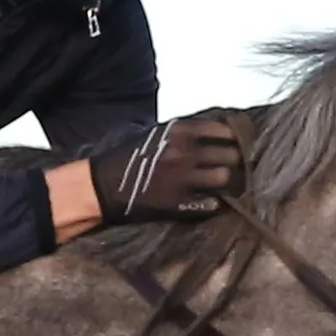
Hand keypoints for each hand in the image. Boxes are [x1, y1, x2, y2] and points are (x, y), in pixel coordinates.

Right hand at [76, 115, 245, 226]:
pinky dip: (213, 204)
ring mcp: (182, 179)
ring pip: (224, 178)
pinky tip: (208, 202)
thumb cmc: (127, 157)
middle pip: (230, 155)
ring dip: (226, 183)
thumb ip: (184, 132)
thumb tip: (216, 132)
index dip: (233, 138)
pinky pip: (211, 204)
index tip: (234, 144)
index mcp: (179, 131)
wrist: (100, 186)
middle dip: (234, 161)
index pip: (224, 130)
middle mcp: (184, 152)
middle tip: (233, 167)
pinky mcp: (178, 204)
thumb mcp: (155, 134)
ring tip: (223, 186)